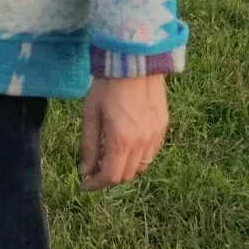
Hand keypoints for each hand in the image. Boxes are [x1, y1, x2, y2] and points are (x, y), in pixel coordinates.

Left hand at [78, 75, 168, 190]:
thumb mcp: (90, 115)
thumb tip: (85, 170)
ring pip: (142, 166)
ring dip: (125, 168)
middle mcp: (143, 143)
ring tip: (109, 158)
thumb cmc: (106, 87)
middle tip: (94, 171)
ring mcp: (156, 136)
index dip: (96, 184)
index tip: (85, 184)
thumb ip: (89, 145)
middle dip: (109, 178)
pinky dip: (138, 157)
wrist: (134, 64)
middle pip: (127, 175)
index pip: (111, 176)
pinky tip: (125, 147)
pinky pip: (152, 152)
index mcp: (122, 141)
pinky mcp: (163, 128)